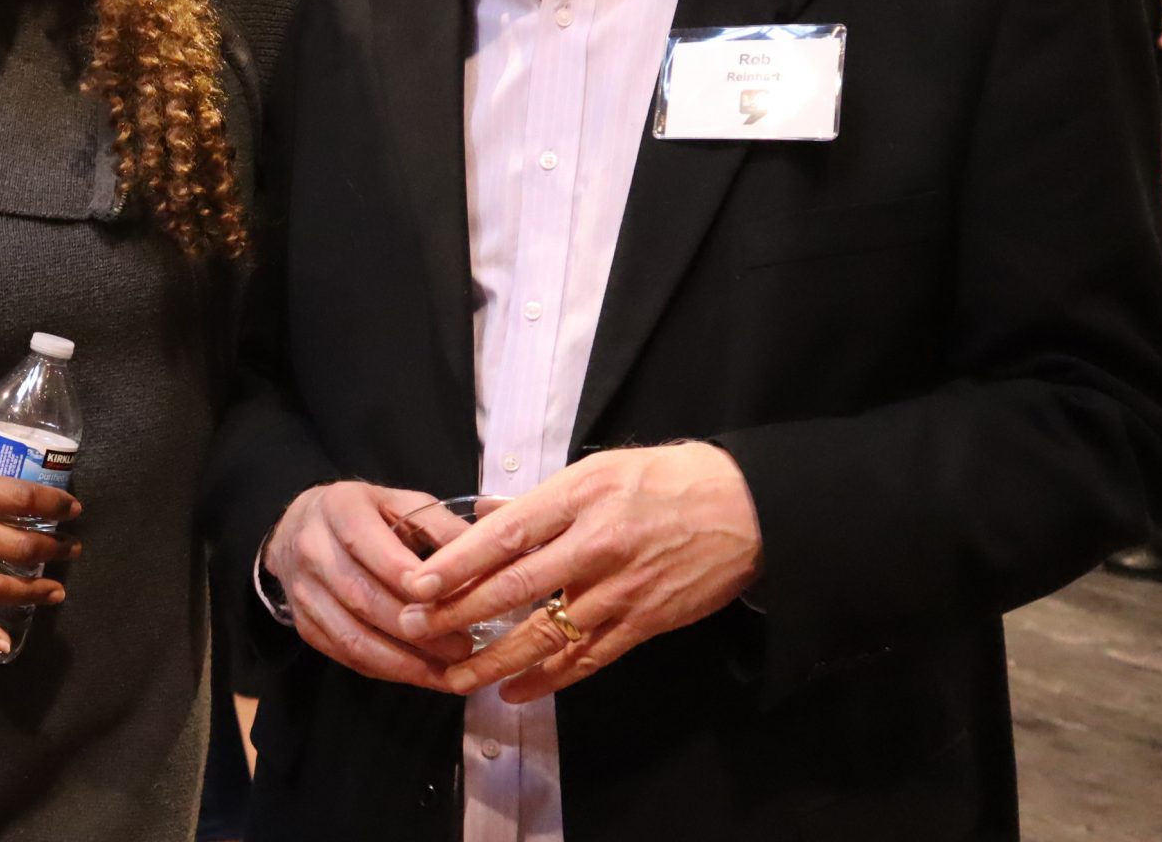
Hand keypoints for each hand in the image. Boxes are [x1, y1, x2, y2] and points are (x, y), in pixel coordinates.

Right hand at [262, 481, 474, 687]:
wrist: (301, 526)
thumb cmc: (367, 514)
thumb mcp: (402, 502)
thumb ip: (441, 527)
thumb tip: (487, 558)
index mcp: (340, 508)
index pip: (369, 546)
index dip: (405, 576)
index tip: (449, 598)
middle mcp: (312, 549)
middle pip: (362, 598)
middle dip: (416, 628)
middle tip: (463, 646)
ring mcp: (303, 592)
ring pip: (353, 636)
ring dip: (404, 661)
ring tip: (449, 672)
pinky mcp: (304, 625)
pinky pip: (347, 656)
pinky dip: (387, 671)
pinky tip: (422, 674)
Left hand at [393, 444, 761, 703]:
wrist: (746, 509)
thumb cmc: (665, 480)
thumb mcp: (599, 469)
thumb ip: (538, 498)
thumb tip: (483, 512)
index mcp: (579, 498)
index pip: (505, 534)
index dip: (458, 562)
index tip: (417, 583)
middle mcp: (596, 544)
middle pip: (516, 586)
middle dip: (459, 612)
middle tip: (414, 627)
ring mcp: (621, 589)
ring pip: (547, 632)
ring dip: (495, 658)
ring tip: (454, 675)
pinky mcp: (645, 623)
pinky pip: (588, 658)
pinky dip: (549, 679)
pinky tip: (514, 691)